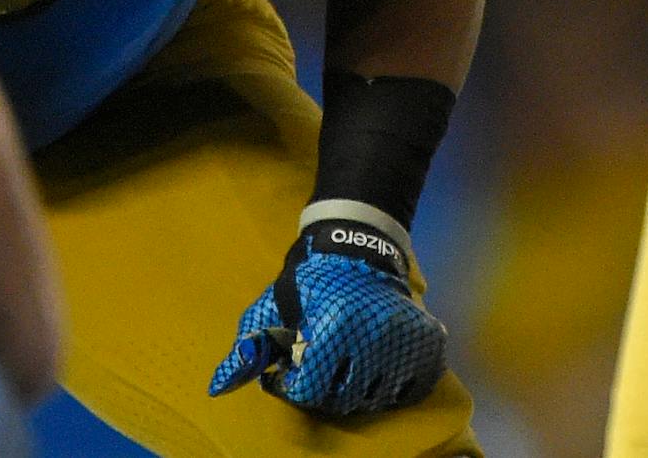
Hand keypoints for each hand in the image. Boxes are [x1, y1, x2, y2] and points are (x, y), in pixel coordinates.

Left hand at [208, 211, 446, 417]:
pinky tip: (375, 365)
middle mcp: (372, 338)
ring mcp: (404, 343)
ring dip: (355, 389)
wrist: (358, 248)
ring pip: (375, 399)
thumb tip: (219, 386)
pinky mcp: (428, 345)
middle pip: (341, 400)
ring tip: (343, 363)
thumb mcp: (271, 306)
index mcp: (331, 328)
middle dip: (322, 388)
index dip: (292, 386)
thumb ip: (250, 346)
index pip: (308, 391)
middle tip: (316, 366)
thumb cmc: (309, 281)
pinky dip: (392, 386)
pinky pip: (410, 390)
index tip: (290, 372)